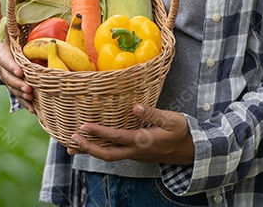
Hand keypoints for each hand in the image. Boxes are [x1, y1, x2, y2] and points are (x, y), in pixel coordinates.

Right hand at [0, 0, 34, 112]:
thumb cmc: (0, 36)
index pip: (4, 59)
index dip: (11, 65)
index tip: (20, 70)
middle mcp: (1, 67)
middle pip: (9, 77)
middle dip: (18, 83)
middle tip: (29, 88)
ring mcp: (7, 77)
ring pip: (14, 88)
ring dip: (22, 95)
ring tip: (32, 98)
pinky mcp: (13, 86)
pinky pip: (19, 96)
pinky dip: (26, 103)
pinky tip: (34, 109)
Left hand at [67, 103, 194, 164]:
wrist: (191, 151)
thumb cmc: (181, 132)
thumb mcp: (171, 120)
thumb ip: (152, 113)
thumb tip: (134, 106)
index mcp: (143, 141)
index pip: (116, 137)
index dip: (99, 132)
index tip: (83, 126)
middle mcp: (136, 151)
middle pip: (107, 155)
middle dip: (88, 148)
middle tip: (71, 139)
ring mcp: (134, 154)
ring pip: (108, 156)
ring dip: (90, 151)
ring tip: (72, 145)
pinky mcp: (134, 154)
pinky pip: (114, 154)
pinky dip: (99, 150)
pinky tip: (90, 145)